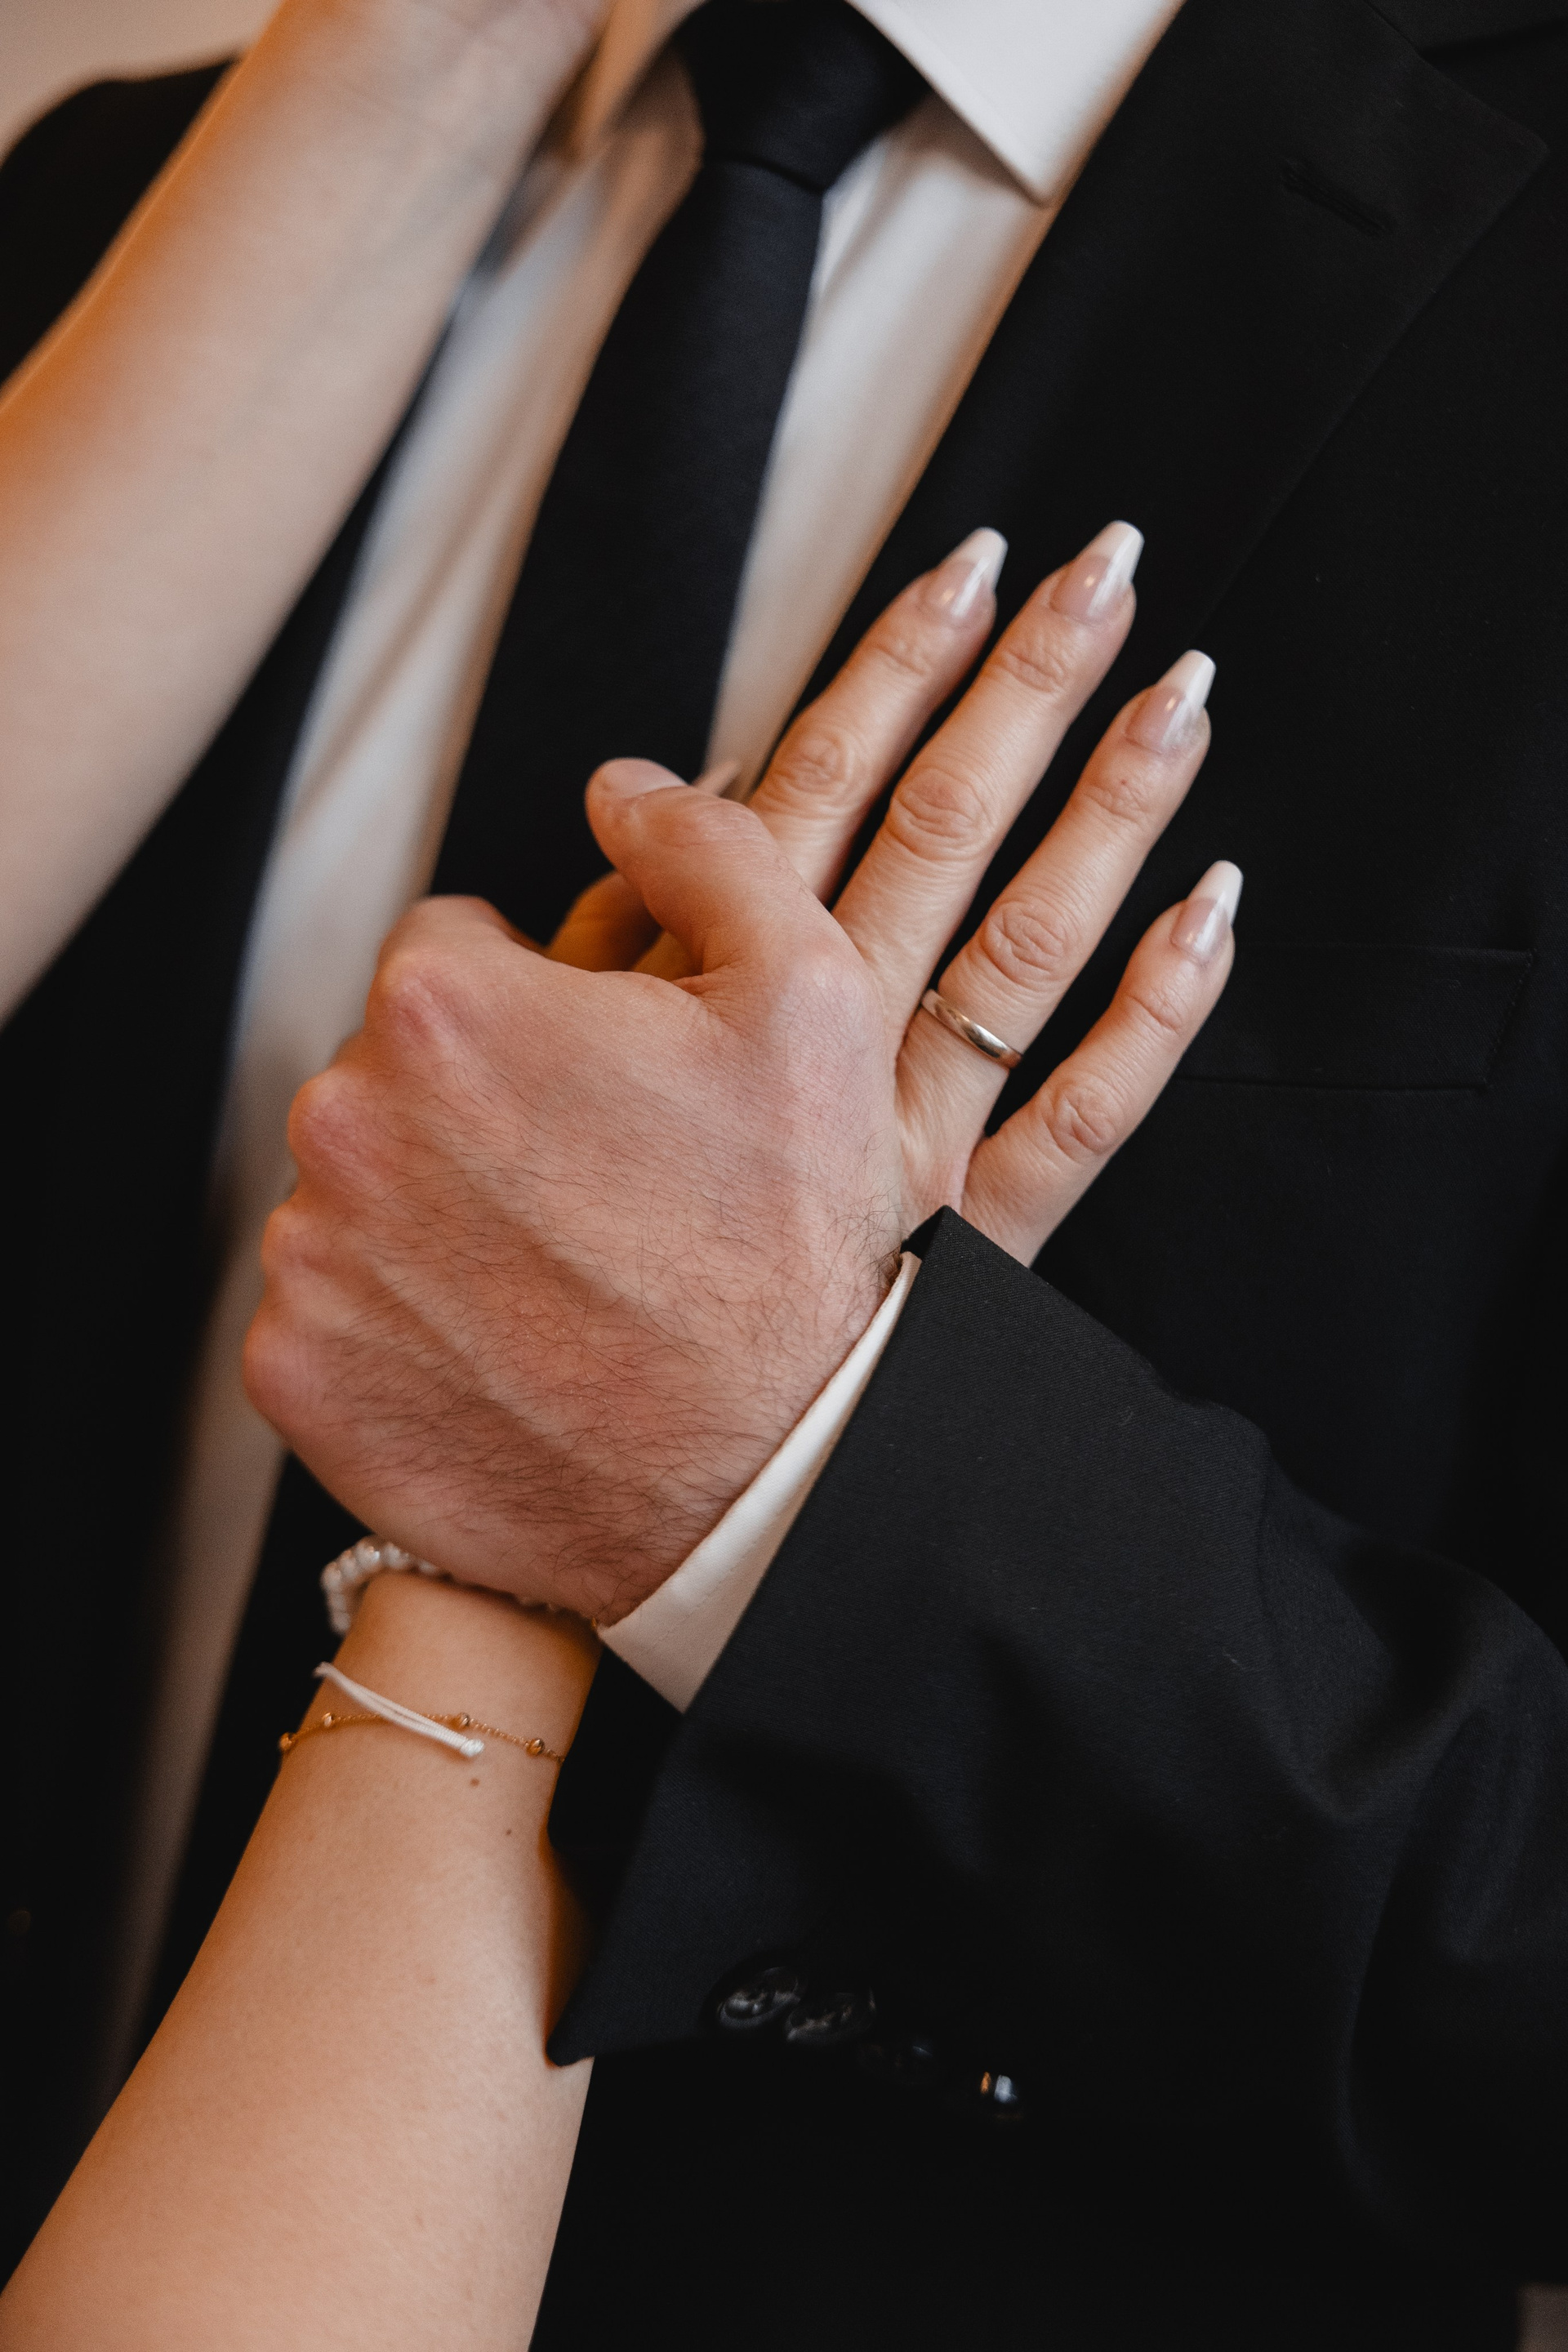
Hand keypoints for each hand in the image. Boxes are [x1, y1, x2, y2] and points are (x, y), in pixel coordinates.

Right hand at [245, 523, 1236, 1619]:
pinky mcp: (965, 1238)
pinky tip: (1215, 912)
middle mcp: (821, 1049)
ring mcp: (907, 1139)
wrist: (608, 1488)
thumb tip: (620, 826)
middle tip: (1099, 563)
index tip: (962, 570)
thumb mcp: (503, 1105)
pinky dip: (1153, 1017)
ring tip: (1185, 689)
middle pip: (932, 827)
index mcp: (702, 1004)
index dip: (889, 674)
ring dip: (1105, 810)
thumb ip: (564, 970)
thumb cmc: (538, 1300)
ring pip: (1020, 938)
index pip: (808, 793)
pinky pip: (1079, 1122)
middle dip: (1017, 689)